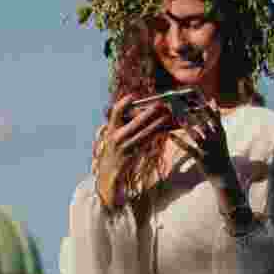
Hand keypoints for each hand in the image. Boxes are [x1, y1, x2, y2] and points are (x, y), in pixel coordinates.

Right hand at [93, 95, 169, 209]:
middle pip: (135, 121)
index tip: (134, 96)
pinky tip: (162, 131)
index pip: (115, 112)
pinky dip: (155, 136)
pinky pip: (146, 144)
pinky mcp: (131, 157)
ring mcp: (124, 148)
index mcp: (111, 130)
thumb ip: (124, 127)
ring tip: (166, 117)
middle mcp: (116, 137)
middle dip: (149, 112)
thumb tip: (141, 115)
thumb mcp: (115, 139)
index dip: (124, 103)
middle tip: (160, 104)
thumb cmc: (115, 155)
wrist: (107, 177)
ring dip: (157, 124)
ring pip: (144, 133)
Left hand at [166, 104, 239, 191]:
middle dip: (193, 113)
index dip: (204, 106)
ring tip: (178, 118)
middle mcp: (215, 140)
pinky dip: (179, 142)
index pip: (214, 116)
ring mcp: (208, 149)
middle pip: (204, 123)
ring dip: (187, 127)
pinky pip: (189, 149)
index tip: (195, 97)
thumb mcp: (221, 134)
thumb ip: (216, 118)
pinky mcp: (201, 158)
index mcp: (220, 133)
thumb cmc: (220, 151)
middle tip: (182, 104)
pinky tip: (170, 136)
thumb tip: (212, 100)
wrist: (224, 174)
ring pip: (196, 135)